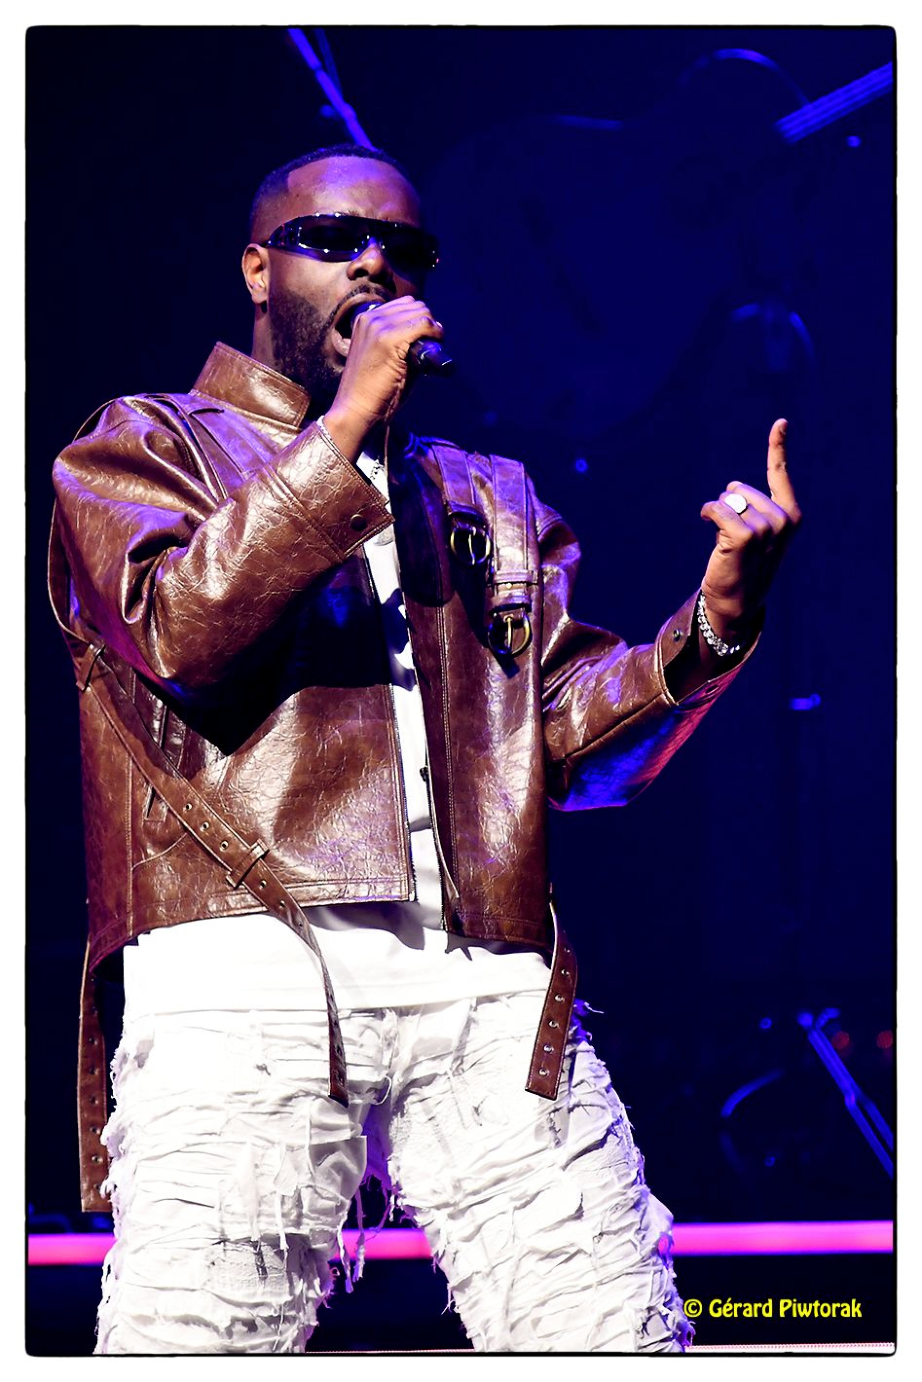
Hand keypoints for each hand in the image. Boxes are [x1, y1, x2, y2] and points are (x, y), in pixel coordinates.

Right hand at [324, 296, 443, 449]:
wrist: (355, 411)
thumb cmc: (371, 392)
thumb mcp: (381, 357)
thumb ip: (400, 340)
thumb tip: (428, 333)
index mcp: (365, 319)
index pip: (403, 304)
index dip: (420, 319)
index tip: (425, 338)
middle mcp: (371, 318)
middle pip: (415, 305)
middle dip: (428, 323)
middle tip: (431, 344)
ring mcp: (378, 327)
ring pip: (422, 312)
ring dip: (432, 329)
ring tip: (432, 347)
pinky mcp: (389, 340)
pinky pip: (424, 325)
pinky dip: (435, 334)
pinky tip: (434, 347)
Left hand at [698, 419, 801, 639]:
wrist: (736, 600)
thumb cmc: (742, 564)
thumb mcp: (754, 532)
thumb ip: (751, 507)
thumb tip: (731, 488)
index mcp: (791, 515)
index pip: (780, 474)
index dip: (778, 446)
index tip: (780, 422)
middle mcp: (784, 519)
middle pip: (741, 489)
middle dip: (729, 505)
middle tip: (732, 534)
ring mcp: (766, 528)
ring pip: (728, 501)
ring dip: (719, 515)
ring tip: (726, 541)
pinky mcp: (744, 536)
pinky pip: (717, 509)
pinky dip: (709, 515)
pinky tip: (711, 529)